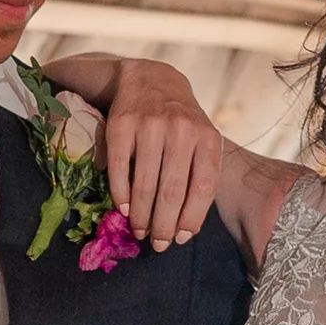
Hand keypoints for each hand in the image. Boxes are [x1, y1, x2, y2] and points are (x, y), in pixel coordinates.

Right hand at [104, 59, 222, 252]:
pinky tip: (124, 210)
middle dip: (164, 225)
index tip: (181, 239)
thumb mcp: (201, 140)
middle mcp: (180, 129)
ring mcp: (150, 125)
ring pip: (145, 184)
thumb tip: (187, 230)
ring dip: (141, 216)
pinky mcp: (122, 124)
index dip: (191, 218)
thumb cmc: (181, 122)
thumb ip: (200, 177)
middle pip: (172, 191)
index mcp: (206, 137)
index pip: (203, 187)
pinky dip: (121, 194)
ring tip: (140, 231)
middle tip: (158, 245)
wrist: (152, 79)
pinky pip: (119, 169)